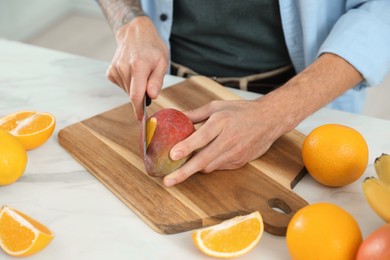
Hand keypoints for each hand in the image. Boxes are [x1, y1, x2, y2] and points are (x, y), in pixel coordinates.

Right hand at [107, 16, 168, 120]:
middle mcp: (123, 68)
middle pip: (132, 95)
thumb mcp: (162, 62)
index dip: (138, 110)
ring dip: (135, 88)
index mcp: (138, 66)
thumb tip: (152, 96)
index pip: (136, 95)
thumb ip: (156, 81)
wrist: (135, 33)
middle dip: (142, 96)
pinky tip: (132, 72)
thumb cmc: (152, 47)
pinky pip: (122, 86)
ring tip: (141, 73)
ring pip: (127, 91)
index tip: (141, 120)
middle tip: (148, 83)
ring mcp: (115, 70)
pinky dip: (128, 83)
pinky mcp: (110, 72)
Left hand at [163, 99, 286, 186]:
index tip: (172, 155)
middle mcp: (229, 139)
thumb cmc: (242, 111)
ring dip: (193, 169)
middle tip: (168, 181)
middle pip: (203, 159)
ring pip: (209, 166)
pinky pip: (218, 167)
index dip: (186, 147)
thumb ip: (196, 114)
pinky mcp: (239, 162)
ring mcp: (235, 153)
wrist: (269, 120)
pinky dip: (207, 166)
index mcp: (222, 122)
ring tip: (178, 172)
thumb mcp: (217, 106)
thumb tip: (176, 117)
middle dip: (184, 172)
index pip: (202, 137)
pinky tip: (199, 163)